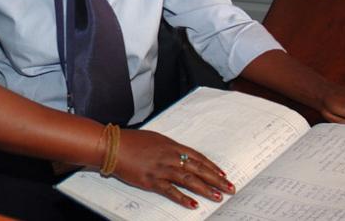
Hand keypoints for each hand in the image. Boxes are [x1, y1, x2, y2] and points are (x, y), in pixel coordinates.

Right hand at [112, 129, 233, 209]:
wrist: (114, 146)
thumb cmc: (133, 141)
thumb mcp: (156, 139)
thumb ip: (170, 148)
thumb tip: (182, 156)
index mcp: (172, 146)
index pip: (198, 157)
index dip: (212, 167)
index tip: (223, 175)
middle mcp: (170, 157)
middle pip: (198, 169)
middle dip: (216, 179)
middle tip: (229, 188)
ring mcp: (161, 169)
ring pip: (188, 180)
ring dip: (205, 189)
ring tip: (218, 197)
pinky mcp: (151, 180)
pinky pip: (170, 191)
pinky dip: (183, 198)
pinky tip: (193, 205)